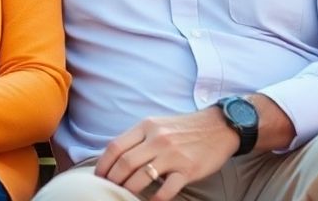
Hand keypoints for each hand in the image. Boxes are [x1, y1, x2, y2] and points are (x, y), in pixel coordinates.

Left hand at [93, 109, 236, 200]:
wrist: (219, 126)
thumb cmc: (183, 128)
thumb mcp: (157, 124)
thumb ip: (137, 137)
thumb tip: (115, 156)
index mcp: (146, 127)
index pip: (115, 147)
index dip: (103, 165)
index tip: (98, 176)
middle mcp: (157, 139)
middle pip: (125, 164)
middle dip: (113, 180)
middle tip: (109, 188)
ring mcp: (173, 155)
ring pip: (142, 177)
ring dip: (129, 189)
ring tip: (125, 195)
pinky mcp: (188, 169)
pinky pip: (167, 189)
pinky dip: (156, 199)